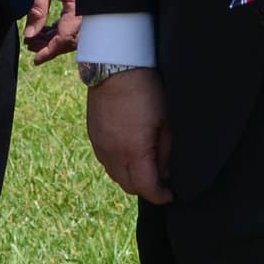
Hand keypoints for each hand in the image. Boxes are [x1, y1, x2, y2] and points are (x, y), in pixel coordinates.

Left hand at [25, 0, 80, 62]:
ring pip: (73, 30)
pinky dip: (60, 27)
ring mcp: (86, 1)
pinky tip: (45, 29)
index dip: (50, 50)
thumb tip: (31, 35)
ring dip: (55, 37)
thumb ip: (37, 10)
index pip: (66, 36)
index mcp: (79, 2)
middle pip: (72, 37)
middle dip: (52, 46)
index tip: (36, 58)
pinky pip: (74, 20)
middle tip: (31, 48)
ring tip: (34, 39)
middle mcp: (87, 4)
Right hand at [85, 68, 171, 203]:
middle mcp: (113, 154)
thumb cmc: (146, 91)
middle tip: (160, 181)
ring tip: (145, 167)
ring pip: (115, 176)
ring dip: (131, 177)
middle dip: (146, 188)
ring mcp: (100, 146)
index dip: (161, 196)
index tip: (170, 195)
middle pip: (129, 186)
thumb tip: (166, 173)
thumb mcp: (165, 121)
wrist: (115, 67)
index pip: (146, 188)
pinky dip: (119, 165)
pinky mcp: (93, 136)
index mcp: (134, 151)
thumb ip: (165, 152)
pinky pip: (106, 162)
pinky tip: (129, 154)